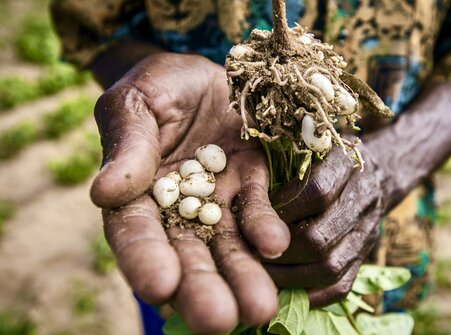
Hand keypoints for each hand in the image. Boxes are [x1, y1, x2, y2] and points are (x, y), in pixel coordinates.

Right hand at [91, 53, 290, 333]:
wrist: (202, 70)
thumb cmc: (156, 84)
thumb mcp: (136, 104)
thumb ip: (127, 146)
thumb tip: (104, 192)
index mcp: (135, 194)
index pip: (135, 234)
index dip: (145, 260)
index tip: (159, 286)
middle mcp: (177, 208)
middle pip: (187, 254)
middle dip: (202, 288)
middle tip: (219, 322)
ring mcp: (217, 198)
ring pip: (228, 244)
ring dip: (243, 275)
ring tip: (260, 308)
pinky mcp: (251, 182)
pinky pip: (258, 208)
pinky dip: (266, 227)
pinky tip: (275, 246)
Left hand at [259, 143, 386, 307]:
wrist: (378, 173)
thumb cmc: (325, 158)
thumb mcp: (306, 146)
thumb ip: (281, 164)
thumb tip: (240, 204)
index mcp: (346, 165)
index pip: (317, 191)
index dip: (282, 209)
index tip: (254, 216)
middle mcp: (362, 200)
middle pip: (318, 237)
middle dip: (277, 250)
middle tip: (248, 253)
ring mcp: (367, 232)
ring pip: (328, 267)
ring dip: (288, 276)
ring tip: (260, 273)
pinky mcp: (365, 257)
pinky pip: (340, 287)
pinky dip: (308, 294)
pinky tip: (282, 291)